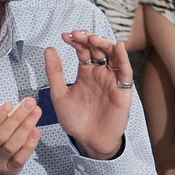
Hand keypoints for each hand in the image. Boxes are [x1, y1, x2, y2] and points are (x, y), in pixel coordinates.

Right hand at [0, 70, 42, 174]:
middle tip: (30, 102)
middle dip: (16, 118)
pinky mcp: (9, 171)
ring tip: (37, 111)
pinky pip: (20, 158)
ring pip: (12, 146)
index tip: (9, 103)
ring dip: (25, 128)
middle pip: (0, 135)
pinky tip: (37, 131)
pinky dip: (29, 146)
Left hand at [45, 30, 133, 158]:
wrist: (88, 140)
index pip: (83, 50)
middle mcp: (100, 73)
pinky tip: (118, 47)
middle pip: (98, 49)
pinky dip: (123, 58)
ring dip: (105, 44)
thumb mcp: (59, 94)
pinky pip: (125, 71)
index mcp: (86, 72)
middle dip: (89, 39)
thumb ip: (55, 72)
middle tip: (77, 34)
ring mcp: (112, 80)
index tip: (64, 35)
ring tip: (93, 38)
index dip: (76, 41)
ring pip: (113, 55)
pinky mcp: (123, 89)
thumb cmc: (75, 119)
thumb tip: (49, 48)